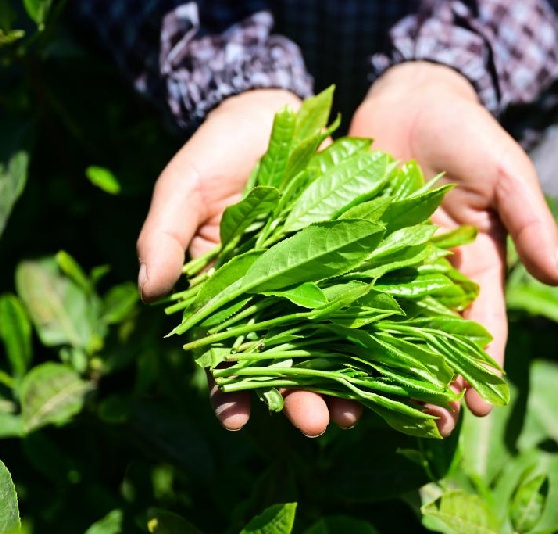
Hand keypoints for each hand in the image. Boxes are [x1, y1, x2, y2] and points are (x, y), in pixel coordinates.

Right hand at [136, 89, 360, 436]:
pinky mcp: (363, 263)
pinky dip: (393, 335)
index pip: (224, 355)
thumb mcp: (186, 185)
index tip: (234, 420)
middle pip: (290, 362)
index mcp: (230, 296)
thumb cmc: (221, 152)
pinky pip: (380, 304)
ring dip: (352, 382)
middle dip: (302, 397)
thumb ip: (166, 232)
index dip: (227, 390)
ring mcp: (323, 285)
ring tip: (365, 412)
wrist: (278, 113)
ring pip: (338, 347)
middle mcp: (278, 302)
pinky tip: (407, 364)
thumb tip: (150, 289)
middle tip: (318, 425)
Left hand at [349, 62, 557, 435]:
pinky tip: (316, 362)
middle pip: (428, 341)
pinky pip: (335, 294)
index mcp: (474, 267)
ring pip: (379, 329)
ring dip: (374, 370)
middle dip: (428, 384)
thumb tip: (557, 275)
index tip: (479, 407)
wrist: (408, 98)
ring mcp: (382, 267)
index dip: (484, 366)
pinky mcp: (342, 251)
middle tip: (424, 428)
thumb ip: (532, 220)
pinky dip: (327, 328)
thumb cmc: (466, 133)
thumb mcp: (506, 172)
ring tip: (365, 411)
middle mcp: (427, 277)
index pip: (482, 326)